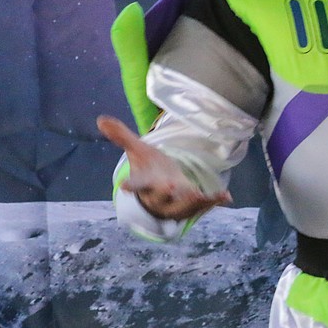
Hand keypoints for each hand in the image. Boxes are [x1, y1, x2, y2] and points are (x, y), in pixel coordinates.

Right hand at [97, 115, 230, 220]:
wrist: (158, 197)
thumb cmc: (149, 170)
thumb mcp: (138, 152)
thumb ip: (122, 137)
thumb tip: (101, 119)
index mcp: (145, 182)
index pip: (136, 184)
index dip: (131, 185)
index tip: (125, 186)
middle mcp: (159, 197)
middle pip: (161, 197)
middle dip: (166, 193)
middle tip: (172, 187)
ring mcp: (176, 205)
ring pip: (183, 206)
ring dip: (192, 202)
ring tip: (202, 195)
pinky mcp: (191, 208)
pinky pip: (203, 207)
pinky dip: (213, 202)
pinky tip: (226, 197)